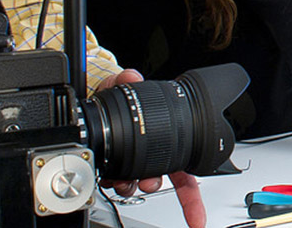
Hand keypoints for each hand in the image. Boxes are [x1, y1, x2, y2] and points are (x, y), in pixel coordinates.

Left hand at [87, 69, 208, 227]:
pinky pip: (116, 183)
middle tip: (147, 182)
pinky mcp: (111, 168)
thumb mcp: (121, 84)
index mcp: (163, 140)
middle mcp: (149, 156)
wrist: (94, 103)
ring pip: (136, 184)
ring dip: (131, 185)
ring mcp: (130, 164)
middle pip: (160, 181)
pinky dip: (113, 183)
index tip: (197, 217)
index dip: (192, 196)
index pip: (186, 169)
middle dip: (154, 185)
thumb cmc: (116, 98)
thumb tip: (132, 77)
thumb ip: (127, 79)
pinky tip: (110, 178)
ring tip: (124, 179)